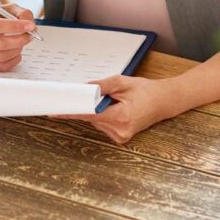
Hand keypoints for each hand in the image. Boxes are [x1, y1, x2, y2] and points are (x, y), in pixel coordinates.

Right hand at [0, 2, 35, 71]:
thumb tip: (31, 27)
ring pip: (0, 56)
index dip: (14, 26)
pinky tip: (17, 52)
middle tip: (30, 35)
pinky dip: (13, 60)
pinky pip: (1, 66)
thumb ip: (21, 13)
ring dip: (17, 50)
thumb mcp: (8, 9)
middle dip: (19, 40)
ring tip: (22, 42)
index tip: (29, 26)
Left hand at [55, 75, 179, 143]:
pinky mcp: (120, 138)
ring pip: (96, 122)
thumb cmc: (146, 91)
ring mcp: (120, 136)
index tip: (55, 111)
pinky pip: (103, 125)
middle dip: (91, 105)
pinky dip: (105, 116)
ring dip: (99, 111)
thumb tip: (82, 89)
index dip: (71, 112)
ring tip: (118, 102)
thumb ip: (101, 86)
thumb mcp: (122, 82)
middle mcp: (120, 130)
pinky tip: (118, 109)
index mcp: (120, 117)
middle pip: (91, 118)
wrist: (163, 101)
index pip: (88, 115)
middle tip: (103, 95)